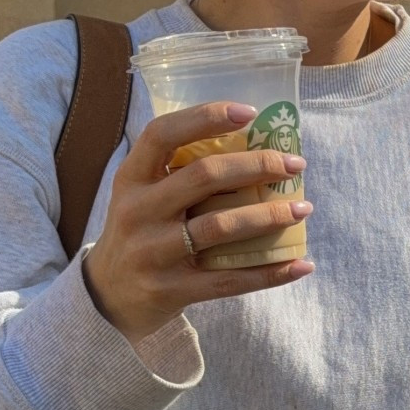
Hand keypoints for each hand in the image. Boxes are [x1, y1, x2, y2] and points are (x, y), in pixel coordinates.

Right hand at [82, 101, 313, 345]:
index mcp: (132, 178)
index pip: (162, 134)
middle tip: (294, 164)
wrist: (108, 297)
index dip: (205, 117)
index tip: (248, 113)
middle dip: (257, 165)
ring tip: (302, 208)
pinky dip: (269, 272)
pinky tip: (300, 265)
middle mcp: (138, 211)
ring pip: (219, 226)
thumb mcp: (142, 195)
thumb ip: (179, 172)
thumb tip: (254, 147)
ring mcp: (152, 252)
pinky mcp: (171, 289)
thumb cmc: (140, 232)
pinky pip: (229, 280)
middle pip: (204, 176)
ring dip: (268, 215)